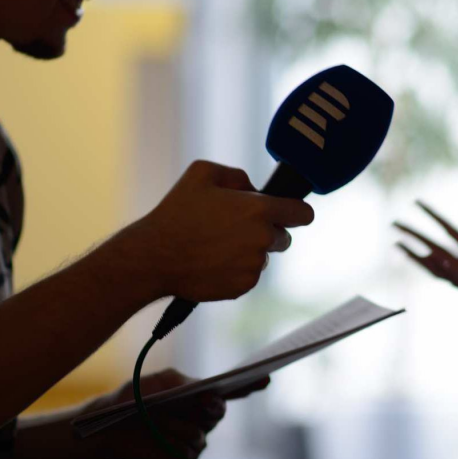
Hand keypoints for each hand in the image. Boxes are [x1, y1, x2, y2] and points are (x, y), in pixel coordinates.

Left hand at [81, 368, 270, 458]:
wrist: (111, 427)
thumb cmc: (136, 397)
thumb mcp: (161, 382)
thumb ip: (186, 384)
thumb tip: (208, 392)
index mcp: (200, 394)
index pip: (232, 389)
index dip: (251, 384)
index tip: (266, 376)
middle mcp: (202, 416)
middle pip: (219, 412)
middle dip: (211, 407)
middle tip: (203, 403)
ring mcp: (195, 437)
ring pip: (203, 432)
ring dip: (182, 425)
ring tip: (160, 421)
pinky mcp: (183, 457)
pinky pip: (189, 450)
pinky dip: (174, 442)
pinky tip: (160, 437)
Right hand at [121, 160, 314, 302]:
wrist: (154, 257)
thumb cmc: (176, 211)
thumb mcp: (202, 173)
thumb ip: (238, 175)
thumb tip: (254, 190)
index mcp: (259, 209)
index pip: (303, 214)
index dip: (298, 212)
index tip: (291, 214)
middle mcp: (262, 238)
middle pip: (284, 237)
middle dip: (268, 232)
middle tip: (236, 229)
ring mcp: (254, 265)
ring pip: (264, 257)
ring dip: (250, 251)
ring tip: (217, 245)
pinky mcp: (243, 286)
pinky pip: (249, 275)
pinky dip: (237, 270)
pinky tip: (212, 262)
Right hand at [394, 200, 457, 328]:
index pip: (450, 232)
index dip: (434, 216)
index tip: (417, 202)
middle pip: (435, 246)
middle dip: (415, 235)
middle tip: (393, 222)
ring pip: (438, 265)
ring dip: (418, 254)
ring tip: (398, 242)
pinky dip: (445, 270)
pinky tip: (433, 259)